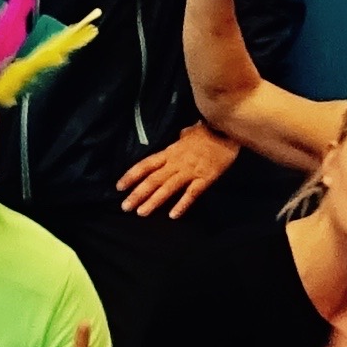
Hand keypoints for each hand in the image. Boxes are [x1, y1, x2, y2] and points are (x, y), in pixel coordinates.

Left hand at [115, 123, 245, 218]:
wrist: (227, 131)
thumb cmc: (208, 131)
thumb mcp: (188, 133)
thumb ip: (180, 139)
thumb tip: (179, 137)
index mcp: (170, 152)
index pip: (146, 165)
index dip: (131, 176)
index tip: (119, 187)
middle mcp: (176, 162)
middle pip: (153, 179)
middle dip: (137, 194)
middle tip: (125, 207)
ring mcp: (190, 171)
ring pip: (168, 188)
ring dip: (154, 201)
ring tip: (141, 213)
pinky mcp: (205, 178)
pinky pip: (191, 193)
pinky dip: (182, 204)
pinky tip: (173, 215)